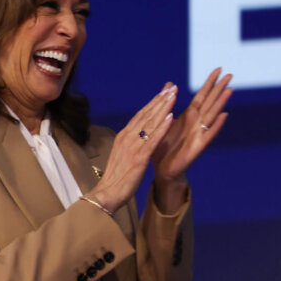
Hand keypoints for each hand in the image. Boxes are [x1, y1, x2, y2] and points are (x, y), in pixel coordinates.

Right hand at [87, 83, 177, 213]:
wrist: (106, 194)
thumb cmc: (115, 178)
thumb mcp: (122, 155)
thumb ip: (130, 143)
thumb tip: (137, 135)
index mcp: (123, 137)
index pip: (140, 115)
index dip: (153, 102)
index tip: (164, 92)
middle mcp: (127, 138)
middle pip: (146, 114)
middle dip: (160, 100)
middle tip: (172, 87)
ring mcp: (133, 147)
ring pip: (150, 123)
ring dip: (162, 108)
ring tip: (173, 95)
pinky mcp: (139, 158)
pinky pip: (153, 140)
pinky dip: (162, 127)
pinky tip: (171, 117)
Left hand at [152, 67, 232, 195]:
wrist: (163, 170)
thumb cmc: (165, 146)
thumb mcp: (165, 121)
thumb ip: (169, 102)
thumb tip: (170, 84)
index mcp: (189, 117)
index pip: (202, 96)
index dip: (209, 83)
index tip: (219, 69)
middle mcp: (197, 124)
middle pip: (210, 102)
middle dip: (219, 89)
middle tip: (230, 74)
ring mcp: (199, 135)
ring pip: (212, 116)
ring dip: (221, 103)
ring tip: (229, 90)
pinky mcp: (197, 148)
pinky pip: (208, 135)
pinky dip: (216, 126)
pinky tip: (224, 117)